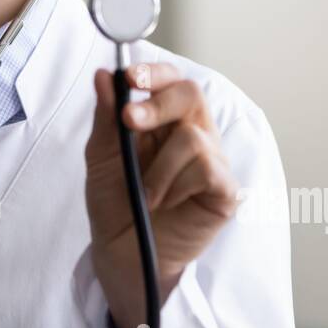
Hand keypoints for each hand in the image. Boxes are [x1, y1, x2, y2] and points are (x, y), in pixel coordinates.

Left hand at [83, 62, 238, 327]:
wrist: (121, 254)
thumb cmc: (116, 203)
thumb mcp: (102, 156)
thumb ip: (106, 116)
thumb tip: (104, 75)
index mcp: (165, 121)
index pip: (171, 80)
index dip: (154, 73)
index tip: (129, 77)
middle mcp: (194, 134)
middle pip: (192, 93)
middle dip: (157, 104)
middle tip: (129, 122)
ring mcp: (213, 162)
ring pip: (193, 136)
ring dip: (158, 167)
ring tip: (146, 193)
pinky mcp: (225, 191)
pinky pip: (207, 169)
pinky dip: (177, 185)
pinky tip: (166, 203)